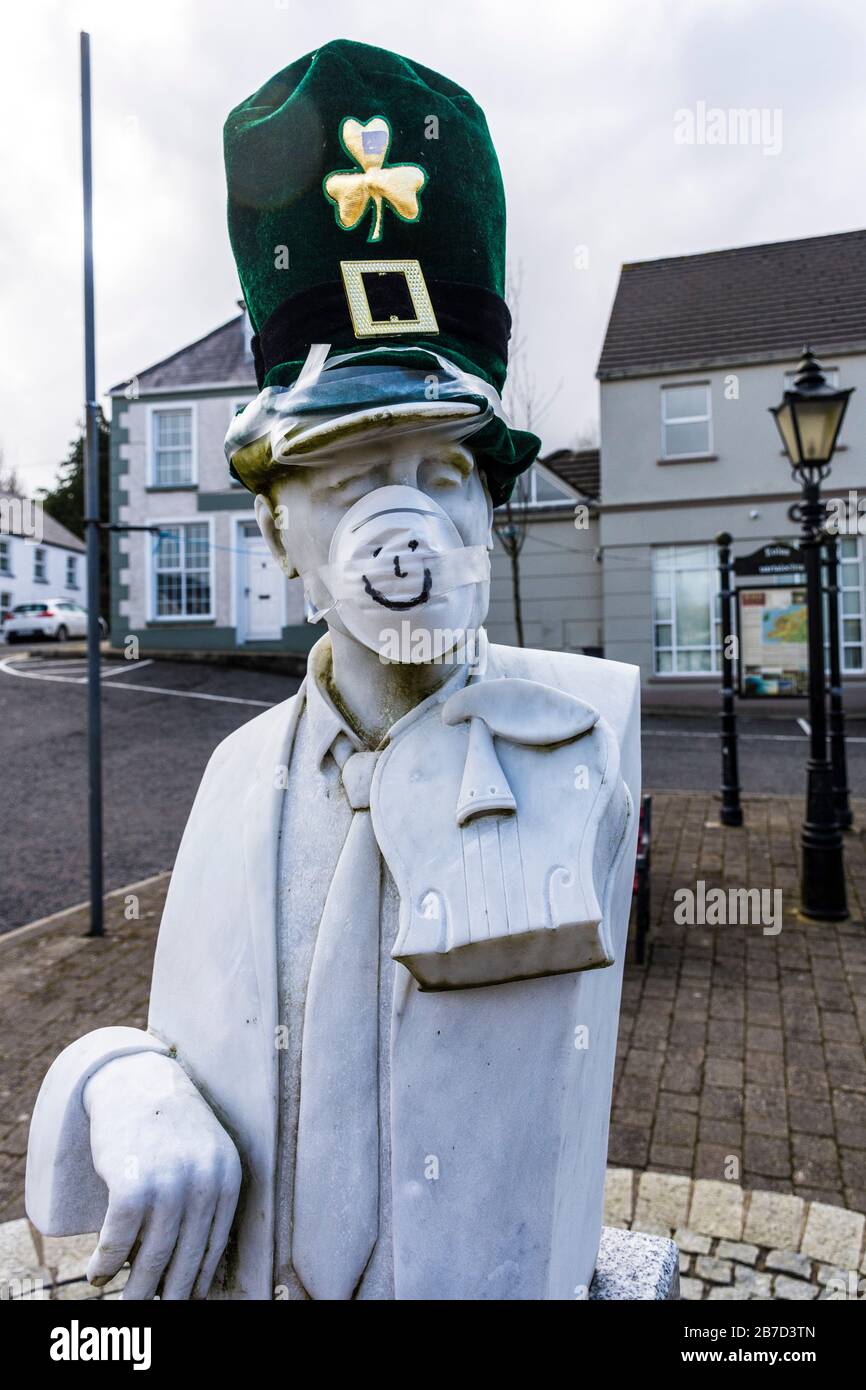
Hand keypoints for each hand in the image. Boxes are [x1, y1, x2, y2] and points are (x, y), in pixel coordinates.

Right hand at [83, 1051, 241, 1299]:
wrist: (135, 1081)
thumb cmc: (170, 1125)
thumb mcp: (204, 1154)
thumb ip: (205, 1199)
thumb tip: (197, 1267)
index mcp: (227, 1176)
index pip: (214, 1245)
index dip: (198, 1278)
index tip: (188, 1299)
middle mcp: (203, 1182)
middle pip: (184, 1258)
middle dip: (169, 1293)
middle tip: (158, 1312)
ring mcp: (167, 1183)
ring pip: (150, 1258)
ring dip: (136, 1289)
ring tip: (128, 1304)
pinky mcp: (131, 1184)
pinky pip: (117, 1241)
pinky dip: (105, 1263)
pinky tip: (98, 1273)